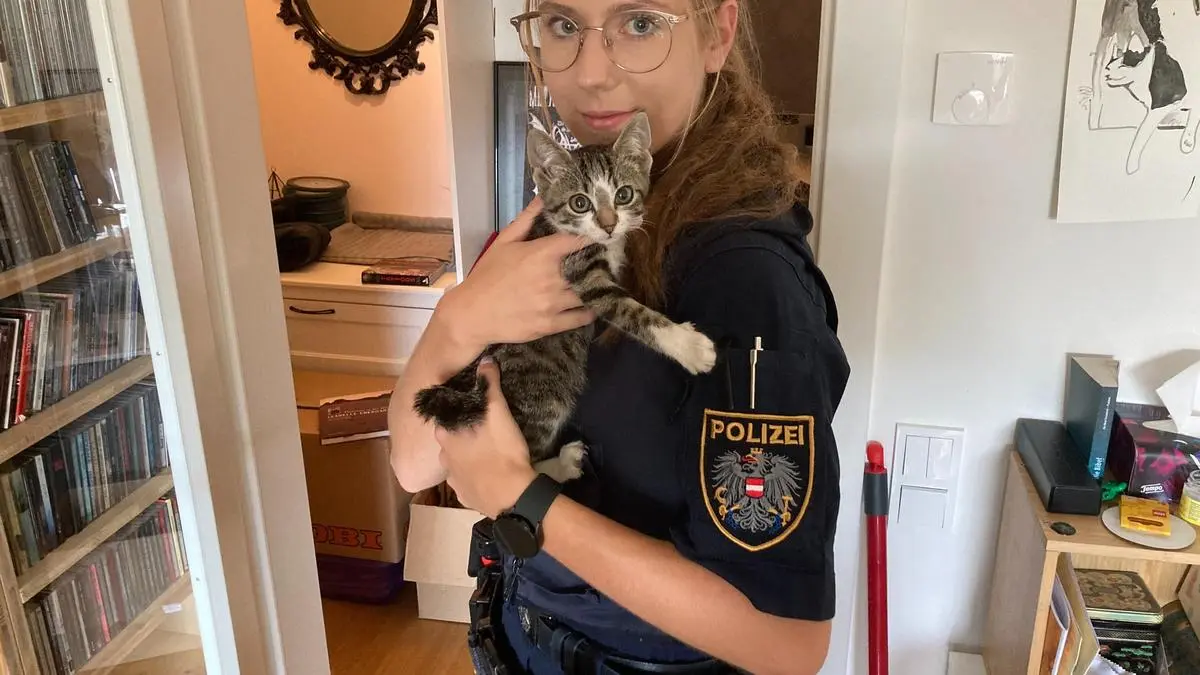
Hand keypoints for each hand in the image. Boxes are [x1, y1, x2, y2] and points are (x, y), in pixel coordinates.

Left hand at [434, 359, 536, 518]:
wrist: (511, 495)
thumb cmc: (501, 450)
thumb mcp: (499, 412)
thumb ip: (490, 385)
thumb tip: (485, 360)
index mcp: (445, 436)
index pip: (445, 419)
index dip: (457, 415)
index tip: (472, 412)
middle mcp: (443, 458)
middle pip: (450, 441)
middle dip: (462, 436)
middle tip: (482, 431)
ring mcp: (453, 481)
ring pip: (456, 463)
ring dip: (467, 457)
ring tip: (486, 453)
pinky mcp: (465, 497)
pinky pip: (466, 483)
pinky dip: (474, 477)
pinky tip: (488, 474)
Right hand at [436, 198, 595, 351]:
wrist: (471, 314)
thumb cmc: (487, 275)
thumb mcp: (503, 242)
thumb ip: (526, 220)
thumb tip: (543, 198)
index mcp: (542, 254)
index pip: (578, 241)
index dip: (593, 237)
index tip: (601, 235)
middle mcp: (552, 278)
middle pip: (589, 268)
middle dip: (597, 263)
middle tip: (604, 261)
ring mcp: (553, 304)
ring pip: (588, 293)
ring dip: (595, 287)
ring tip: (600, 282)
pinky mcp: (551, 325)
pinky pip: (581, 318)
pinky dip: (589, 311)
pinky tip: (592, 304)